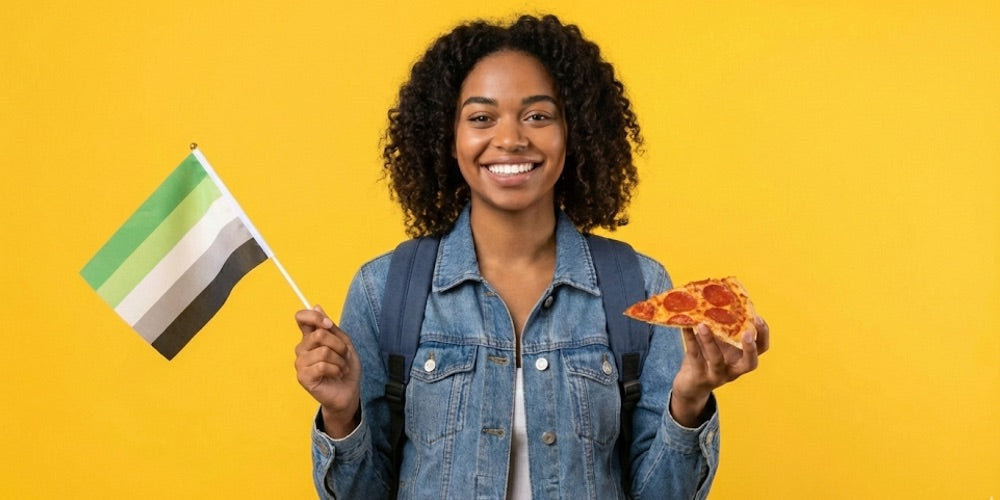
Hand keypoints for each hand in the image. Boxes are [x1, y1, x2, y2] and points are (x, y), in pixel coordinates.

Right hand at [294, 305, 361, 436]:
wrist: (348, 393)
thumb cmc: (345, 369)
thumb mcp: (344, 344)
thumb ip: (331, 327)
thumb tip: (316, 306)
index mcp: (310, 338)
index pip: (302, 318)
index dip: (314, 317)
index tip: (328, 324)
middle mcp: (302, 349)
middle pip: (319, 334)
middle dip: (339, 345)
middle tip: (344, 355)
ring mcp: (301, 363)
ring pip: (324, 351)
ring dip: (340, 360)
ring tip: (340, 368)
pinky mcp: (303, 377)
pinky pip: (322, 365)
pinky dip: (335, 369)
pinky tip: (335, 375)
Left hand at [670, 316, 769, 426]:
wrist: (690, 386)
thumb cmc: (707, 359)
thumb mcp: (719, 344)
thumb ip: (722, 328)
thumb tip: (717, 299)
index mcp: (742, 359)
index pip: (761, 349)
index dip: (763, 335)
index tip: (758, 318)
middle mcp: (734, 370)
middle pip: (750, 363)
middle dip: (750, 348)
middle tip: (747, 332)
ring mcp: (717, 376)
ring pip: (717, 360)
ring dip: (710, 341)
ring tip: (703, 324)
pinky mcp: (699, 377)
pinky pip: (695, 356)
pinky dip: (690, 340)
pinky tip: (685, 326)